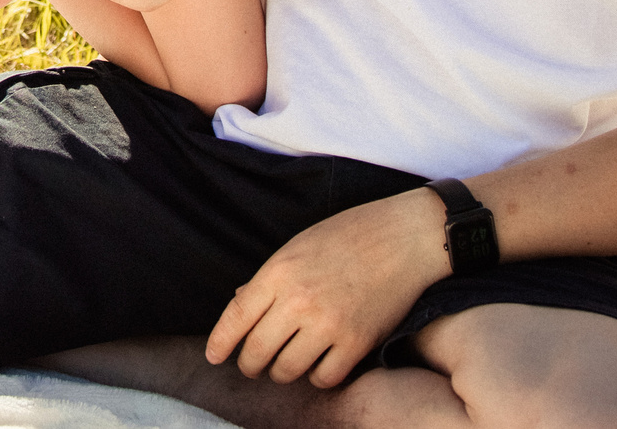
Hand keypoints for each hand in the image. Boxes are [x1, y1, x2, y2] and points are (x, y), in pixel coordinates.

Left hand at [205, 189, 447, 386]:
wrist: (403, 238)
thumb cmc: (347, 237)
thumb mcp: (297, 247)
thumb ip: (268, 279)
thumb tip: (239, 305)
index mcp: (278, 271)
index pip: (236, 316)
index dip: (220, 342)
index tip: (213, 356)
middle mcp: (299, 300)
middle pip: (257, 351)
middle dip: (249, 365)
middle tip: (252, 366)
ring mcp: (328, 324)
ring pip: (287, 370)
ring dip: (281, 372)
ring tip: (285, 364)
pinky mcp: (357, 343)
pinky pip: (324, 378)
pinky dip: (317, 377)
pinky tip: (318, 364)